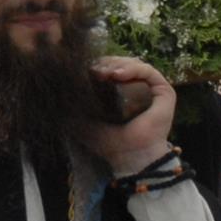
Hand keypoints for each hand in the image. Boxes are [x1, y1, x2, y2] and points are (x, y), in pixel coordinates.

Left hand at [78, 56, 177, 178]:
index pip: (110, 68)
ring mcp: (152, 89)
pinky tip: (119, 74)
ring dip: (118, 64)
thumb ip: (71, 110)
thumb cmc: (110, 143)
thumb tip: (55, 92)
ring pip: (134, 64)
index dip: (99, 65)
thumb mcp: (84, 122)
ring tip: (107, 72)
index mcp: (122, 92)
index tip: (88, 70)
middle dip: (107, 63)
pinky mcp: (164, 91)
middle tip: (96, 70)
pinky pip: (148, 71)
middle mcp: (138, 88)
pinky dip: (134, 68)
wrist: (130, 157)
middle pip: (122, 63)